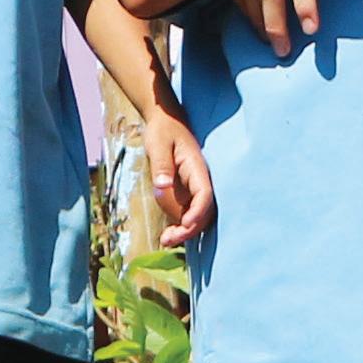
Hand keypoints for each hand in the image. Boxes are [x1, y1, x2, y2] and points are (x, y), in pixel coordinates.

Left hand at [144, 109, 213, 246]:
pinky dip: (179, 226)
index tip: (185, 225)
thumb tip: (162, 185)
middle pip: (203, 211)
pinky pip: (187, 212)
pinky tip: (167, 234)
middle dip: (189, 229)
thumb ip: (161, 164)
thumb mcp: (158, 144)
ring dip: (184, 231)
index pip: (205, 194)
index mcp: (197, 168)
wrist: (165, 121)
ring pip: (197, 215)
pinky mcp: (186, 192)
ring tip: (165, 241)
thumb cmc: (162, 130)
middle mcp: (200, 180)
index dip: (198, 212)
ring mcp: (194, 188)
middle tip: (168, 240)